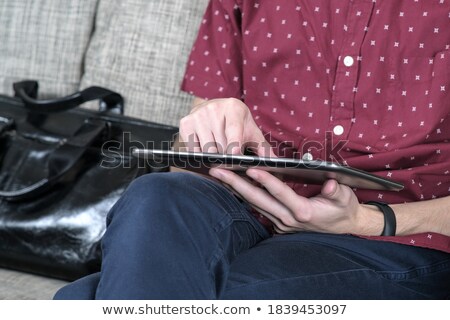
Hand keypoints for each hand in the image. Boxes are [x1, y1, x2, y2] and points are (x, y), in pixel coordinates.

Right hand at [179, 98, 274, 155]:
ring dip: (213, 158)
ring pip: (206, 149)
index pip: (234, 132)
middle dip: (225, 158)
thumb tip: (277, 166)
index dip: (234, 146)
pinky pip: (192, 149)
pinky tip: (205, 151)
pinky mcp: (185, 122)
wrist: (215, 108)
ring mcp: (198, 115)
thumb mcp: (252, 133)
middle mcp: (213, 108)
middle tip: (229, 161)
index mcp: (234, 108)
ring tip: (219, 155)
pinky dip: (199, 155)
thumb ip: (264, 149)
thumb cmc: (236, 124)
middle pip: (219, 145)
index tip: (235, 156)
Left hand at [209, 167, 382, 234]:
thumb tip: (330, 184)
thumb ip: (337, 192)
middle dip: (236, 184)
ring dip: (235, 190)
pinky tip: (232, 186)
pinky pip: (258, 208)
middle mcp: (288, 219)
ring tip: (219, 175)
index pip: (280, 193)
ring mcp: (281, 223)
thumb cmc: (343, 210)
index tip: (250, 168)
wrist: (345, 227)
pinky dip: (244, 196)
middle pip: (258, 200)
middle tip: (218, 170)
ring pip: (254, 204)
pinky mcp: (278, 222)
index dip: (266, 180)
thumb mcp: (345, 199)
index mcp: (303, 212)